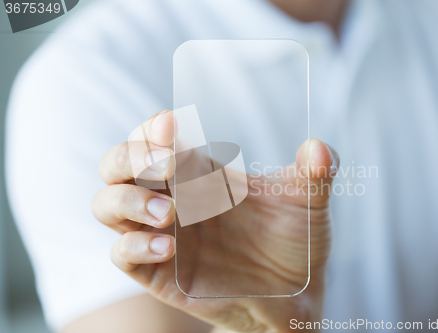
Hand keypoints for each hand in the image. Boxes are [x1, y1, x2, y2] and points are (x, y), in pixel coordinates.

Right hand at [91, 110, 338, 331]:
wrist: (294, 294)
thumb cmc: (295, 241)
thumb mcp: (308, 202)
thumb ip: (316, 173)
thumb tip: (319, 148)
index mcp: (199, 172)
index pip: (154, 136)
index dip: (152, 126)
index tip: (171, 122)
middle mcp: (172, 197)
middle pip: (117, 163)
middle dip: (130, 156)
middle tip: (164, 163)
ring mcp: (160, 233)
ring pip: (106, 204)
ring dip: (126, 200)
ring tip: (169, 212)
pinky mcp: (158, 271)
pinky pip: (121, 253)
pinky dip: (134, 245)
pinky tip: (168, 247)